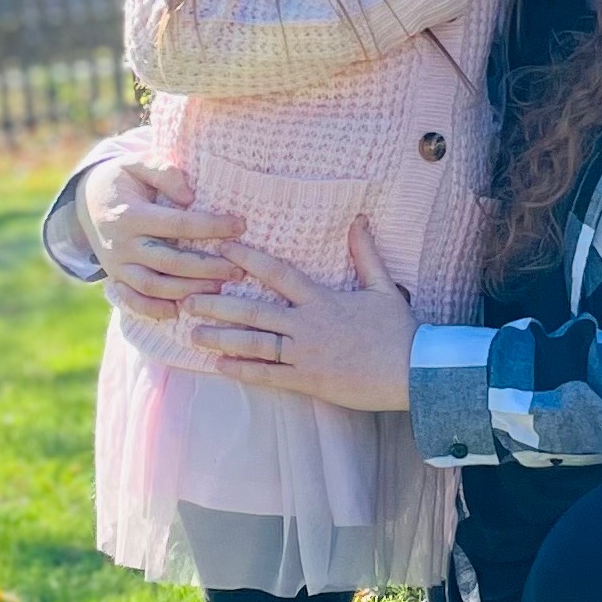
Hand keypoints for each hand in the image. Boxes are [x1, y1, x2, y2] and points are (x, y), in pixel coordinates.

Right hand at [81, 158, 240, 321]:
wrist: (84, 201)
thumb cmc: (121, 179)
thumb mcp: (136, 163)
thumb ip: (163, 172)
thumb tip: (189, 196)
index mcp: (129, 215)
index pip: (176, 224)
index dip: (210, 226)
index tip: (239, 226)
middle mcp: (121, 244)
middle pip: (169, 262)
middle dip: (207, 267)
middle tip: (238, 269)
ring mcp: (116, 265)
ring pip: (154, 286)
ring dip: (188, 290)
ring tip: (220, 288)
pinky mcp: (116, 278)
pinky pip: (133, 301)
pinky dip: (154, 310)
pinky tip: (180, 311)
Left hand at [185, 223, 415, 411]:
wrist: (415, 372)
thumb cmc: (400, 331)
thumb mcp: (383, 287)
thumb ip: (365, 254)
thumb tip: (359, 220)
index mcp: (322, 300)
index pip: (278, 274)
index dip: (248, 259)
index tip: (223, 248)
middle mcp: (307, 326)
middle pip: (253, 311)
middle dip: (218, 304)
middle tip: (187, 298)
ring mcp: (306, 355)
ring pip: (254, 344)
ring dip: (221, 338)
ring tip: (193, 333)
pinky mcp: (309, 381)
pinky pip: (269, 375)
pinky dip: (243, 371)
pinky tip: (219, 366)